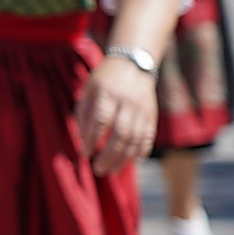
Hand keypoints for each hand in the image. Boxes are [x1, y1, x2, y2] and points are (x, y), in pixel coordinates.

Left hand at [75, 56, 158, 175]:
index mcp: (107, 94)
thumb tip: (81, 139)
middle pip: (120, 133)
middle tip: (99, 170)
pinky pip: (148, 136)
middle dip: (109, 155)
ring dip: (124, 158)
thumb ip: (84, 113)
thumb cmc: (105, 79)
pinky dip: (142, 150)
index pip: (101, 120)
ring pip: (136, 138)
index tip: (85, 154)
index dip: (92, 139)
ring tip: (113, 171)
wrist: (134, 64)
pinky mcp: (152, 114)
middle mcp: (127, 102)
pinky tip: (133, 161)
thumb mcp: (88, 89)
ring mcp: (142, 109)